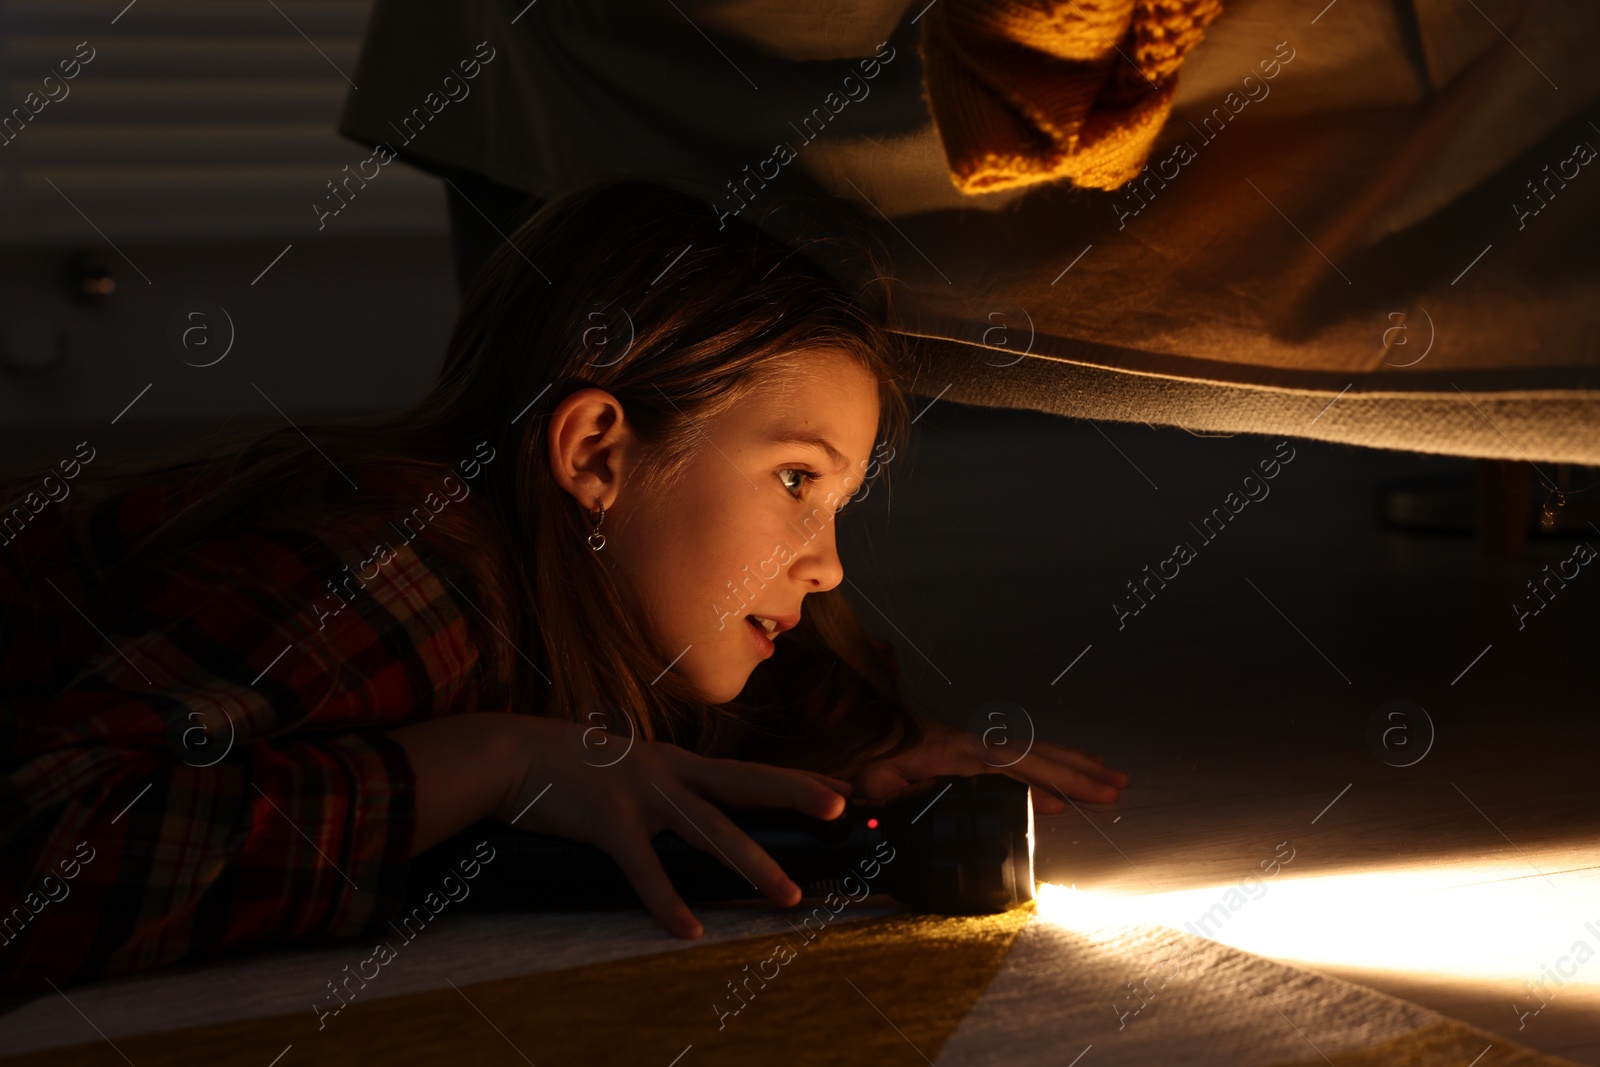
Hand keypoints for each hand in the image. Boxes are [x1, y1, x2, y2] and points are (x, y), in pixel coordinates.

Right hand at [496, 716, 851, 938]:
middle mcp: (668, 771)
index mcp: (675, 762)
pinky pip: (645, 870)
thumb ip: (660, 784)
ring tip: (786, 893)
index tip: (841, 785)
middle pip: (743, 782)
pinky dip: (668, 901)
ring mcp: (641, 794)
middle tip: (839, 807)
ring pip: (709, 829)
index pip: (747, 769)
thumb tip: (689, 808)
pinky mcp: (609, 821)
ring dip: (751, 862)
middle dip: (794, 793)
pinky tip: (688, 929)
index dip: (794, 778)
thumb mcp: (626, 766)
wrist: (510, 754)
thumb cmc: (567, 764)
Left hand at [846, 715, 1127, 813]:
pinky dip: (1050, 761)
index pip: (1010, 766)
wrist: (846, 725)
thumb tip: (889, 793)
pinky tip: (1067, 774)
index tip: (1076, 800)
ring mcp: (974, 745)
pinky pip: (1020, 754)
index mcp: (955, 753)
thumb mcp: (867, 774)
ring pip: (1032, 751)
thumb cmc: (859, 756)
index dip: (1045, 781)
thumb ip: (881, 785)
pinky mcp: (970, 749)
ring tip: (1111, 778)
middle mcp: (971, 744)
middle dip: (1077, 771)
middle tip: (1117, 786)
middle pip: (1033, 754)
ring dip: (1072, 764)